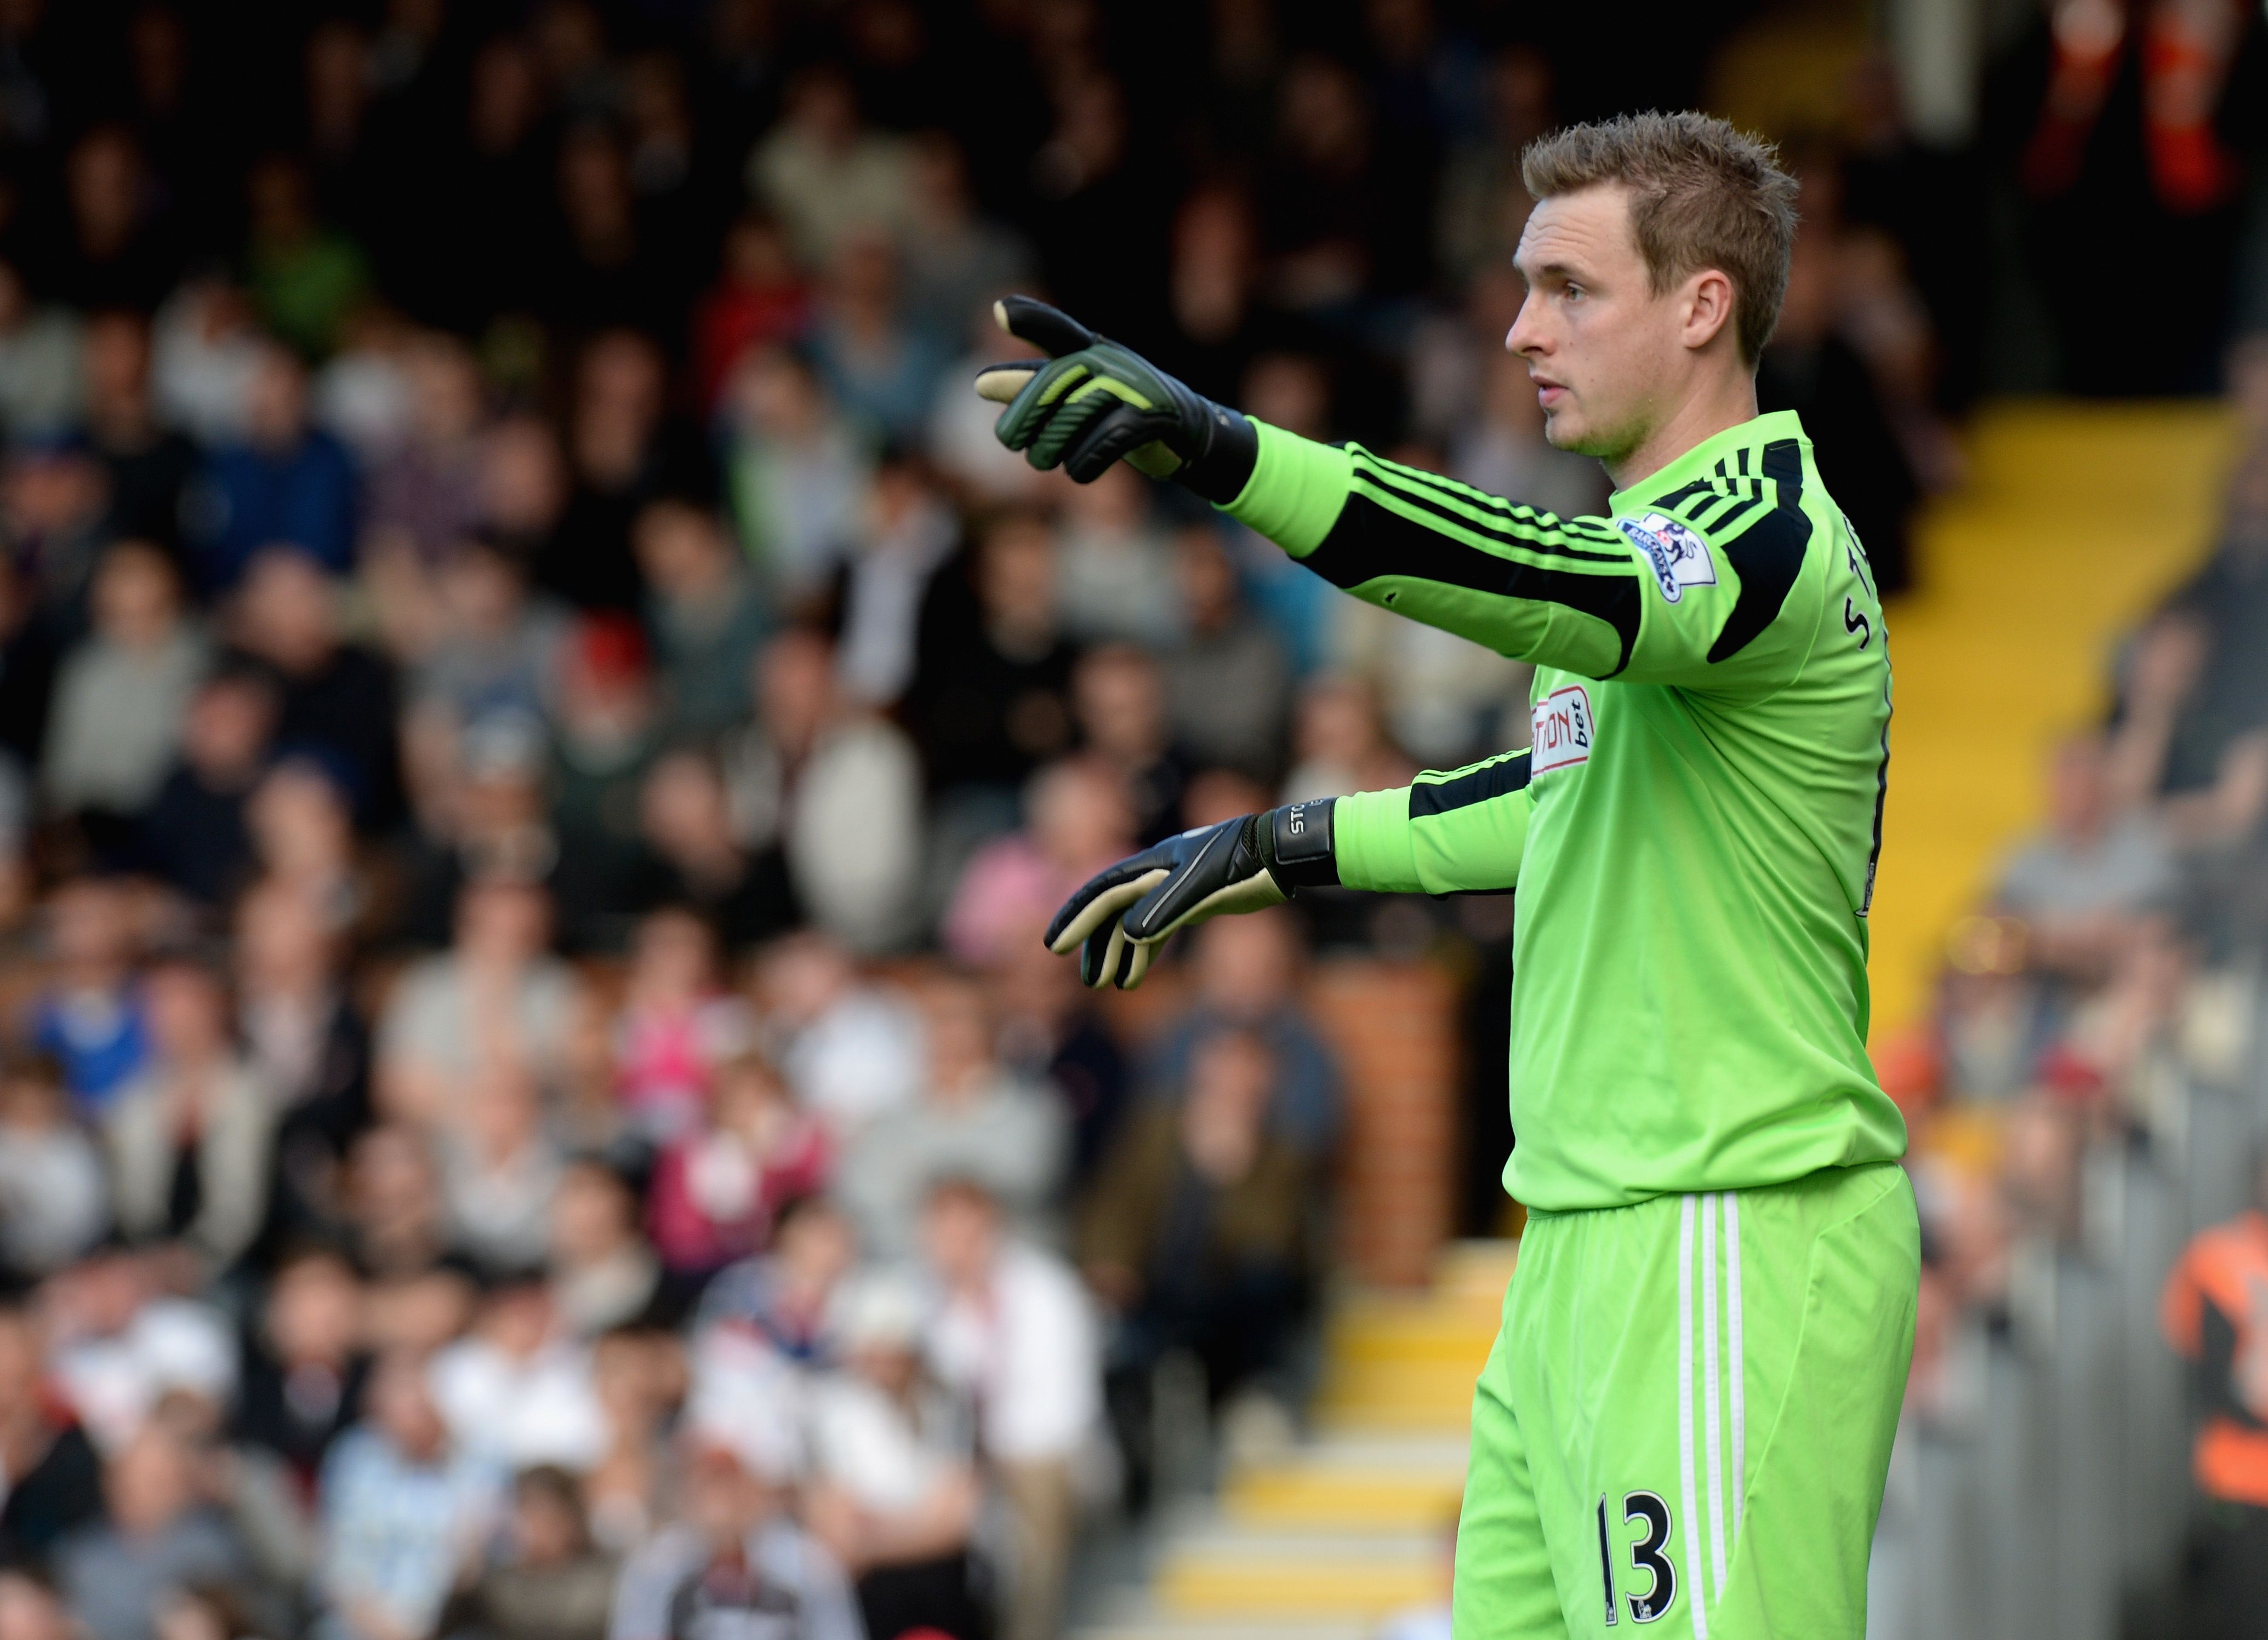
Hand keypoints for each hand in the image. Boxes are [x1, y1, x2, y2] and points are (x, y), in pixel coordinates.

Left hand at [976, 296, 1257, 501]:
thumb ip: (1029, 387)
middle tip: (1013, 444)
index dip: (1030, 320)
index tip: (999, 312)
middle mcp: (1109, 360)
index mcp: (1088, 349)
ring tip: (1047, 459)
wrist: (1186, 432)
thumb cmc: (1119, 409)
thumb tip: (979, 385)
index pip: (1056, 331)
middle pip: (1047, 390)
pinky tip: (1079, 471)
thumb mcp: (1073, 396)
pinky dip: (1082, 466)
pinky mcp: (1151, 417)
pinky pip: (1100, 445)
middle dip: (1023, 423)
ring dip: (1050, 452)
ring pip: (1069, 422)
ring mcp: (1133, 386)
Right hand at [1043, 800, 1336, 988]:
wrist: (1279, 855)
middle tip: (1087, 980)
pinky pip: (1157, 929)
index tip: (1055, 946)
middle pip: (1114, 911)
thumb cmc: (1242, 865)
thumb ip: (1165, 908)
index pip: (1103, 893)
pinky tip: (1136, 976)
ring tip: (1109, 985)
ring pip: (1134, 923)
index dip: (1077, 918)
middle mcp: (1157, 874)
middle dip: (1096, 944)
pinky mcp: (1194, 902)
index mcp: (1152, 865)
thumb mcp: (1203, 886)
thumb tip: (1130, 935)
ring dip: (1120, 953)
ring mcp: (1174, 888)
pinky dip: (1145, 953)